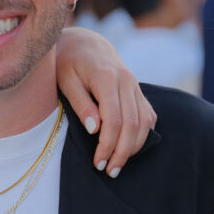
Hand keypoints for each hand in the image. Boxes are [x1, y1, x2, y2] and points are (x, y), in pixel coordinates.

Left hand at [55, 27, 156, 175]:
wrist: (85, 43)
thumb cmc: (68, 62)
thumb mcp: (66, 80)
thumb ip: (81, 103)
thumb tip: (95, 129)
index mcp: (106, 77)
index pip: (114, 120)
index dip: (107, 145)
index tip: (97, 163)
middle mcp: (126, 81)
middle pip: (133, 124)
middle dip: (122, 152)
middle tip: (109, 171)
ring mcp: (135, 85)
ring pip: (144, 122)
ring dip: (134, 147)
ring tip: (117, 165)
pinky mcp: (138, 91)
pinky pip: (148, 116)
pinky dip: (142, 135)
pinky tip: (129, 148)